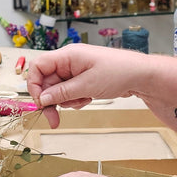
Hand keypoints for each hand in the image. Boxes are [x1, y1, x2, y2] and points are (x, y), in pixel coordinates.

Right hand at [27, 45, 148, 126]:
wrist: (141, 76)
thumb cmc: (118, 72)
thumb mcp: (87, 85)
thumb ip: (62, 92)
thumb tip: (42, 99)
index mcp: (67, 55)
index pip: (38, 67)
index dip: (34, 85)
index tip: (40, 103)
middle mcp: (69, 62)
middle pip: (47, 82)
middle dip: (51, 100)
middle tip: (54, 120)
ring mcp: (76, 71)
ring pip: (58, 90)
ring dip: (67, 101)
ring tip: (83, 100)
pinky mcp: (83, 80)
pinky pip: (70, 92)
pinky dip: (76, 100)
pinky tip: (88, 99)